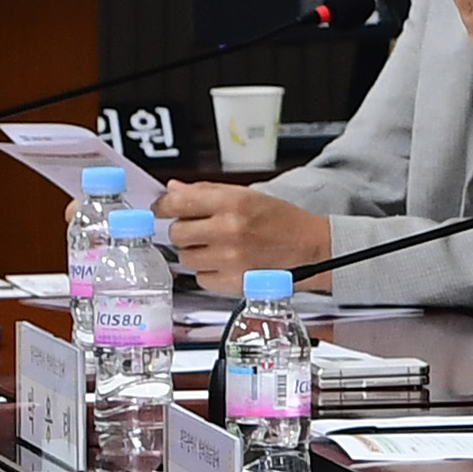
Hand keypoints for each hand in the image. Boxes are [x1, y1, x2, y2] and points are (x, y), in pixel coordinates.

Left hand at [160, 181, 332, 294]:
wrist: (310, 249)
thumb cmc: (281, 221)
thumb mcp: (246, 195)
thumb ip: (206, 192)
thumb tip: (173, 189)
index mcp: (232, 202)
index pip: (178, 202)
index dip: (163, 206)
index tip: (161, 209)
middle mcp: (229, 229)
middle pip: (177, 232)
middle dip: (184, 230)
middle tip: (201, 230)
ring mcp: (230, 258)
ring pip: (185, 257)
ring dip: (195, 252)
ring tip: (217, 247)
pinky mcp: (233, 282)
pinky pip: (200, 277)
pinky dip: (208, 272)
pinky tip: (225, 263)